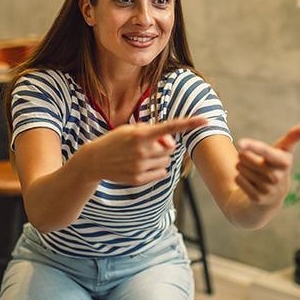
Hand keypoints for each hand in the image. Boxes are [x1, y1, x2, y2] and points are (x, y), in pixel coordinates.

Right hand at [83, 116, 207, 184]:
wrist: (94, 161)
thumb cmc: (115, 141)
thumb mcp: (131, 130)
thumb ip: (154, 133)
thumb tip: (171, 144)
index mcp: (141, 134)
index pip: (170, 127)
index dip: (189, 123)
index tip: (205, 120)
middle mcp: (142, 150)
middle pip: (170, 148)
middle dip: (163, 146)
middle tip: (148, 145)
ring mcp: (140, 166)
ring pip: (166, 161)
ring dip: (159, 158)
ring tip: (141, 156)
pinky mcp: (138, 179)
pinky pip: (161, 174)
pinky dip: (156, 170)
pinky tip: (141, 166)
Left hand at [234, 122, 299, 205]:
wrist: (274, 195)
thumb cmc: (277, 164)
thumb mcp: (285, 150)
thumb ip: (294, 136)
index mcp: (285, 162)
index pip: (265, 150)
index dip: (252, 146)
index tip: (240, 143)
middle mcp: (277, 177)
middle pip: (245, 157)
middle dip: (245, 155)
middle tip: (254, 160)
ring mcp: (268, 189)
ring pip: (240, 168)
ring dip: (242, 166)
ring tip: (254, 171)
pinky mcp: (257, 198)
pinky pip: (238, 179)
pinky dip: (240, 178)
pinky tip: (250, 182)